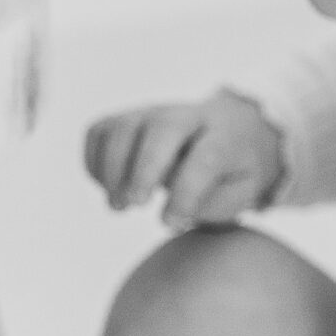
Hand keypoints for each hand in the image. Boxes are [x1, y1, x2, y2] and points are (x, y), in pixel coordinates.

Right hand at [83, 90, 285, 227]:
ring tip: (118, 207)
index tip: (171, 223)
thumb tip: (173, 212)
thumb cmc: (233, 170)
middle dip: (145, 169)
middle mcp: (188, 115)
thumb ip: (213, 205)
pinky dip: (94, 161)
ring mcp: (154, 112)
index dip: (186, 193)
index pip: (207, 158)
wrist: (231, 128)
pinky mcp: (127, 118)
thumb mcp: (241, 192)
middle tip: (136, 206)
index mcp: (226, 135)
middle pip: (163, 128)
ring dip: (113, 169)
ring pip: (125, 126)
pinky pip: (100, 132)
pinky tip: (109, 187)